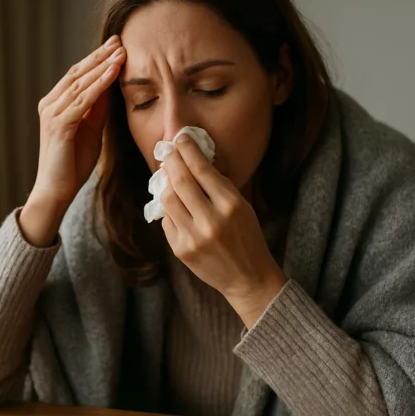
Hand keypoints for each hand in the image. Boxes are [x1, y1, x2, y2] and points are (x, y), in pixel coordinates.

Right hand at [20, 36, 125, 245]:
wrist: (57, 190)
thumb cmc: (73, 163)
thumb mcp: (91, 129)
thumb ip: (98, 108)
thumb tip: (111, 85)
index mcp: (55, 103)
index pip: (77, 75)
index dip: (97, 59)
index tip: (116, 45)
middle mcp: (49, 104)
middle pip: (77, 73)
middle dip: (100, 56)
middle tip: (119, 39)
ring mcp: (52, 113)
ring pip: (80, 83)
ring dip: (102, 66)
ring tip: (121, 52)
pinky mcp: (59, 125)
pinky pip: (82, 100)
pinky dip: (98, 85)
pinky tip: (112, 73)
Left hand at [160, 133, 287, 327]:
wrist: (248, 278)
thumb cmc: (248, 237)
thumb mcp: (243, 206)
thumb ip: (219, 186)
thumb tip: (194, 160)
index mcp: (231, 205)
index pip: (202, 170)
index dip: (188, 150)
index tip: (180, 137)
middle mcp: (211, 220)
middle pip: (180, 181)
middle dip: (172, 161)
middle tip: (168, 151)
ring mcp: (193, 237)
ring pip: (168, 200)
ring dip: (166, 183)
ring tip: (168, 175)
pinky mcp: (181, 250)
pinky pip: (167, 221)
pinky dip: (170, 209)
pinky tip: (175, 204)